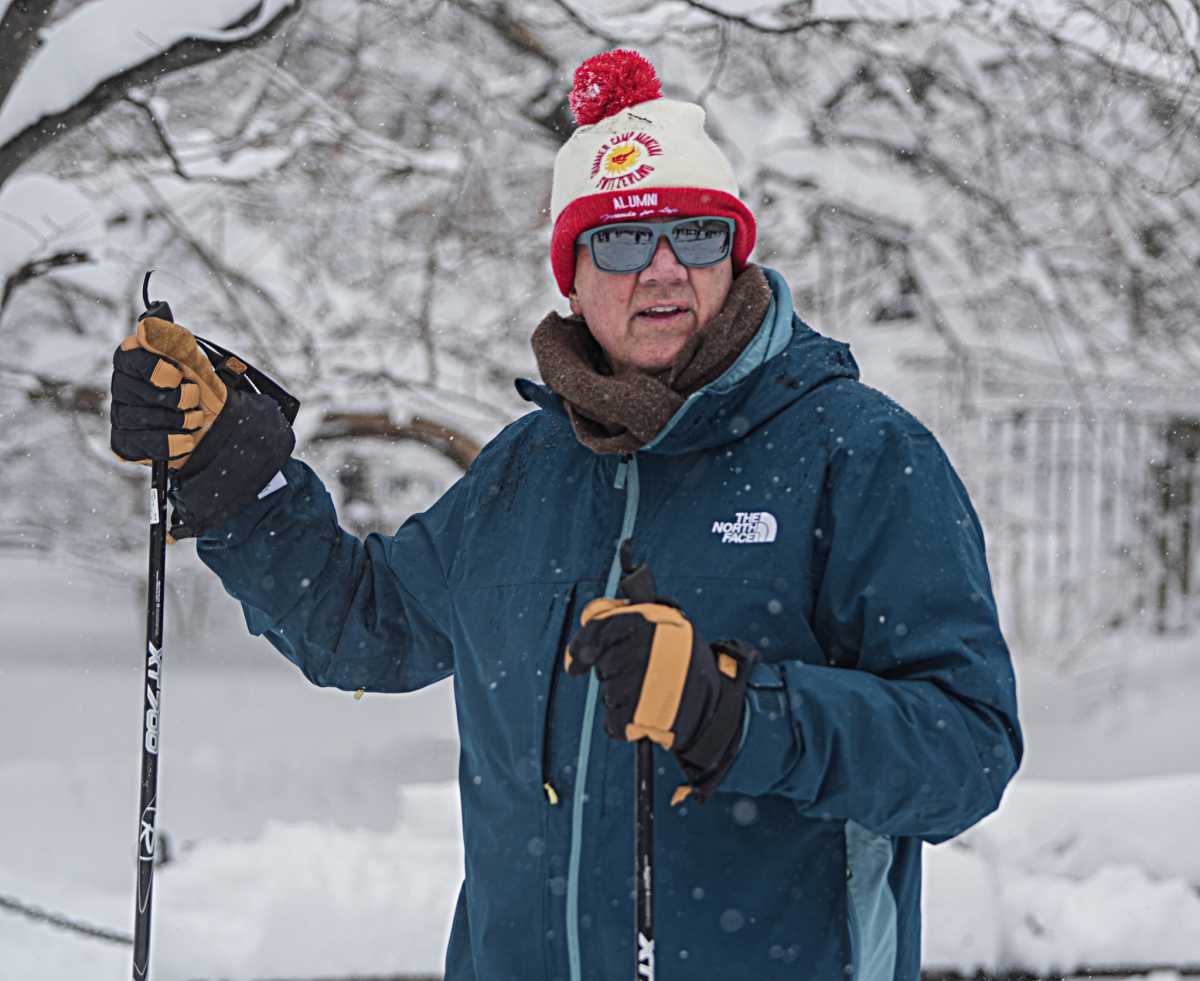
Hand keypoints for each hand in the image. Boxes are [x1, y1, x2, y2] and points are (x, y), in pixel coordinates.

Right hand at [110, 316, 227, 468]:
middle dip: (182, 398)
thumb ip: (173, 340)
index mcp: (132, 358)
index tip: (179, 375)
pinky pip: (148, 444)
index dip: (159, 369)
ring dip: (183, 421)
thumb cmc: (199, 384)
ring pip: (148, 420)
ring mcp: (120, 416)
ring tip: (193, 418)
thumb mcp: (194, 357)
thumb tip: (145, 328)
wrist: (216, 423)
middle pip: (147, 394)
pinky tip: (186, 438)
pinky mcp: (126, 443)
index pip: (132, 357)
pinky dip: (176, 442)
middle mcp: (120, 386)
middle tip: (193, 398)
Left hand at [565, 597, 756, 800]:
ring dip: (622, 699)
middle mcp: (647, 648)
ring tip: (651, 696)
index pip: (601, 626)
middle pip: (605, 665)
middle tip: (642, 677)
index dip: (583, 645)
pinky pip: (612, 721)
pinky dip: (623, 723)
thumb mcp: (667, 626)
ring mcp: (645, 683)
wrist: (720, 705)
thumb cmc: (688, 665)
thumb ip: (626, 620)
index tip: (577, 664)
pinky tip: (645, 715)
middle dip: (615, 674)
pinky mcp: (643, 715)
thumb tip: (583, 634)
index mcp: (653, 620)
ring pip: (608, 694)